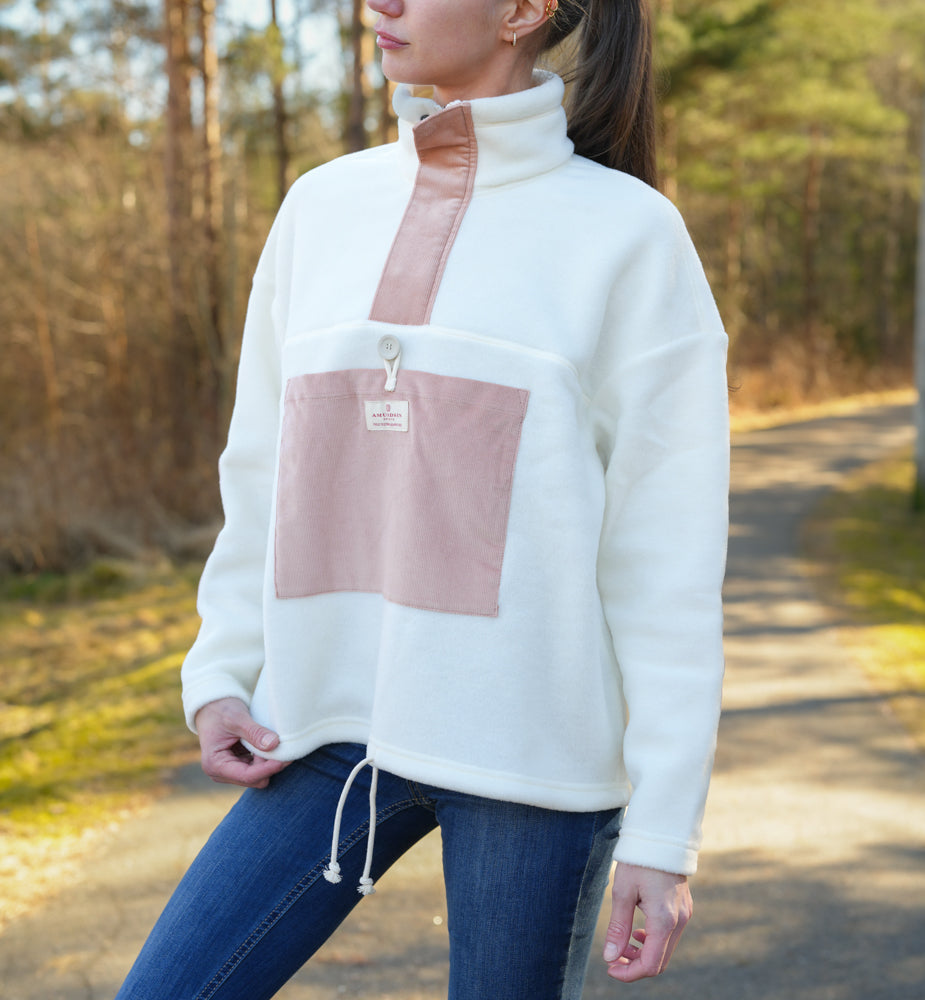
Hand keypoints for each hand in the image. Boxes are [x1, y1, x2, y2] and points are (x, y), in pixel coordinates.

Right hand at [195, 697, 289, 788]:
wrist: (212, 707)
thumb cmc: (221, 710)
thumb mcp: (237, 718)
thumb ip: (255, 732)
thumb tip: (274, 744)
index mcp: (215, 765)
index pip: (247, 776)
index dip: (268, 769)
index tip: (285, 758)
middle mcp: (221, 773)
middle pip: (254, 780)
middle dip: (269, 766)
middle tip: (283, 747)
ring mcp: (230, 772)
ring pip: (258, 777)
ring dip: (269, 763)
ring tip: (276, 744)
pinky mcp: (239, 766)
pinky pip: (258, 769)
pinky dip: (266, 760)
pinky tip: (269, 746)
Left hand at [602, 863, 692, 981]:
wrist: (661, 835)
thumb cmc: (638, 861)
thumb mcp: (622, 892)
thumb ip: (618, 927)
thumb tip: (610, 956)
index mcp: (664, 920)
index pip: (650, 965)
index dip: (629, 972)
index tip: (610, 967)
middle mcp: (680, 921)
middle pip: (660, 962)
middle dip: (635, 965)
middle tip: (613, 956)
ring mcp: (685, 915)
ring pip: (666, 950)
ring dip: (644, 953)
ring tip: (623, 942)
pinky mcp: (685, 908)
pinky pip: (671, 936)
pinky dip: (653, 941)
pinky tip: (638, 931)